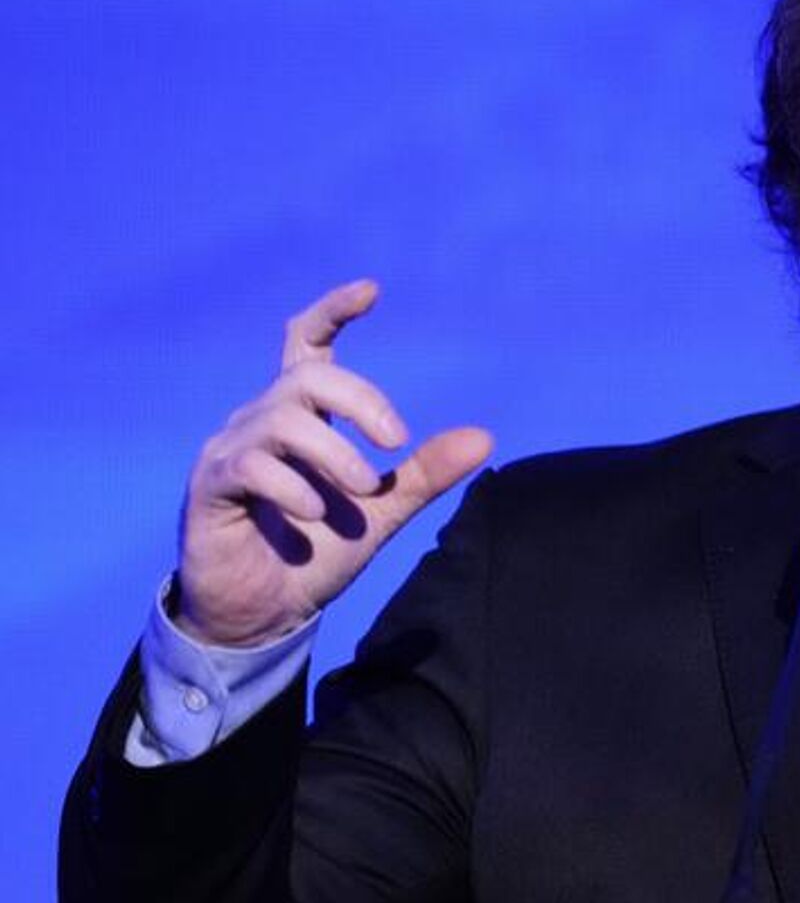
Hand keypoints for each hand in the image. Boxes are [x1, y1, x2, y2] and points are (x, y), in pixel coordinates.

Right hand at [175, 279, 493, 647]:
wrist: (265, 612)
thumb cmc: (316, 550)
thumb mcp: (382, 510)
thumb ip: (424, 474)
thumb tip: (485, 438)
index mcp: (302, 416)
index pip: (307, 343)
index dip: (333, 311)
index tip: (372, 290)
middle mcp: (260, 420)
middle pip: (309, 376)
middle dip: (362, 401)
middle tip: (397, 443)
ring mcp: (230, 450)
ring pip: (283, 419)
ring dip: (335, 454)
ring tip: (363, 491)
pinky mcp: (211, 487)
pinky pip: (250, 465)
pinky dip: (293, 487)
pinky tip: (316, 515)